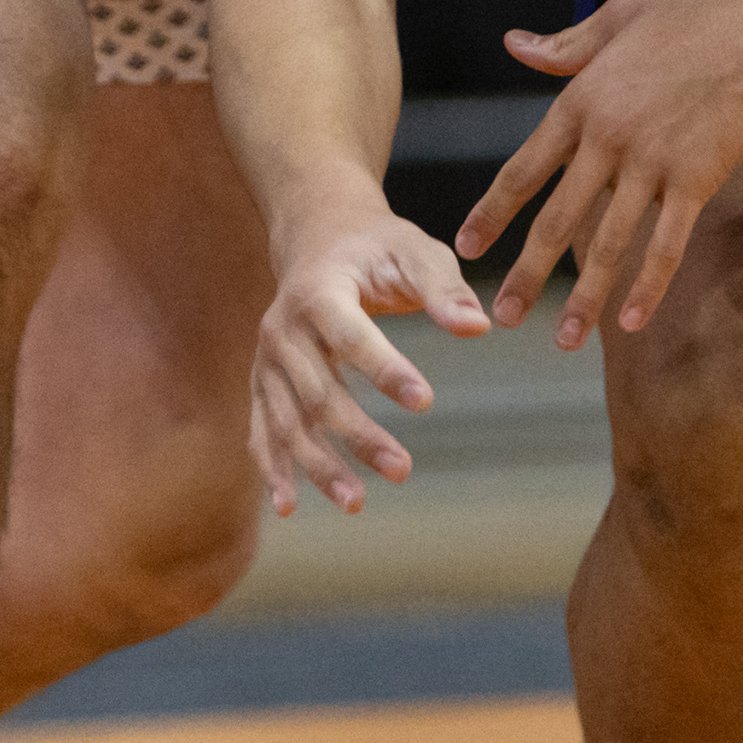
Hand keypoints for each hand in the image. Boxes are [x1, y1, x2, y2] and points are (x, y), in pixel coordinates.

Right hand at [246, 200, 490, 515]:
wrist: (317, 234)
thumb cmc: (377, 246)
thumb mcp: (415, 251)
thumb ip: (445, 289)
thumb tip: (479, 328)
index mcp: (319, 289)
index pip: (352, 337)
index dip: (386, 370)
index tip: (425, 402)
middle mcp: (282, 328)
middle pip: (318, 391)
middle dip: (358, 435)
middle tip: (403, 471)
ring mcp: (266, 359)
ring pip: (288, 421)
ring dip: (318, 466)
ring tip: (356, 504)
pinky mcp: (262, 381)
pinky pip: (264, 430)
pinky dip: (274, 469)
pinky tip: (289, 507)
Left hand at [465, 0, 742, 347]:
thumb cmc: (695, 15)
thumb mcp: (619, 17)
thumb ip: (565, 44)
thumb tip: (514, 45)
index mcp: (582, 100)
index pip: (524, 168)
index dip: (493, 211)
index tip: (467, 245)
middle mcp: (607, 138)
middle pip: (556, 218)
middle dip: (526, 273)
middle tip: (501, 315)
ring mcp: (652, 163)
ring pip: (607, 243)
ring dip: (584, 297)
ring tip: (562, 339)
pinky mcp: (696, 180)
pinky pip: (666, 244)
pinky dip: (648, 286)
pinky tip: (631, 322)